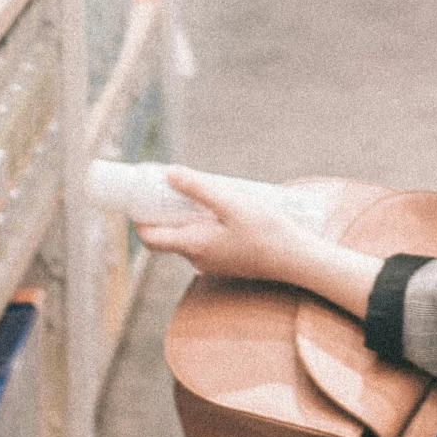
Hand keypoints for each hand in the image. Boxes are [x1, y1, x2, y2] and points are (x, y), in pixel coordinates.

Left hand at [136, 168, 384, 320]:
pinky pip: (204, 240)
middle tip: (169, 182)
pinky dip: (202, 222)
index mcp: (194, 245)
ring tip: (200, 189)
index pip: (150, 237)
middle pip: (168, 233)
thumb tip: (168, 174)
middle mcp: (198, 258)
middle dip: (163, 208)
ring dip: (186, 214)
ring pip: (187, 235)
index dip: (138, 216)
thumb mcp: (233, 203)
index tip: (138, 194)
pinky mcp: (226, 261)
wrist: (298, 261)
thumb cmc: (268, 232)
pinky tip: (221, 207)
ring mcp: (212, 262)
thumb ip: (199, 189)